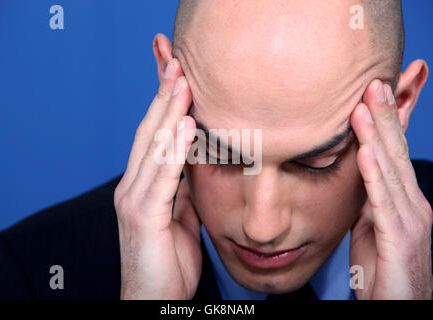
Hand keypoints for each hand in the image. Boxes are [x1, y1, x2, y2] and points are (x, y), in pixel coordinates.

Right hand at [114, 58, 200, 298]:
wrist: (153, 302)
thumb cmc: (166, 262)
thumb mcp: (179, 218)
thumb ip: (182, 189)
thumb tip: (195, 164)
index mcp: (141, 187)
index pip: (152, 137)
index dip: (164, 106)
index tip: (178, 78)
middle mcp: (131, 187)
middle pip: (148, 133)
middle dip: (163, 98)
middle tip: (177, 65)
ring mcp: (133, 200)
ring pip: (152, 148)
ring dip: (168, 113)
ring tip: (182, 83)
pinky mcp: (142, 216)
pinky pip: (161, 176)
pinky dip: (172, 149)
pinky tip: (183, 126)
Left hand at [350, 79, 432, 298]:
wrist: (399, 307)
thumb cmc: (384, 268)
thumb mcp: (372, 225)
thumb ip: (369, 199)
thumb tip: (357, 174)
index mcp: (405, 199)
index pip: (393, 152)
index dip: (384, 122)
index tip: (371, 92)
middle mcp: (413, 204)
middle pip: (395, 152)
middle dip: (384, 116)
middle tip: (372, 83)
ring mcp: (410, 220)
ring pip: (390, 170)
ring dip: (376, 136)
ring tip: (363, 106)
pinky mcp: (400, 239)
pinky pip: (383, 202)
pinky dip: (374, 175)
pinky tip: (365, 152)